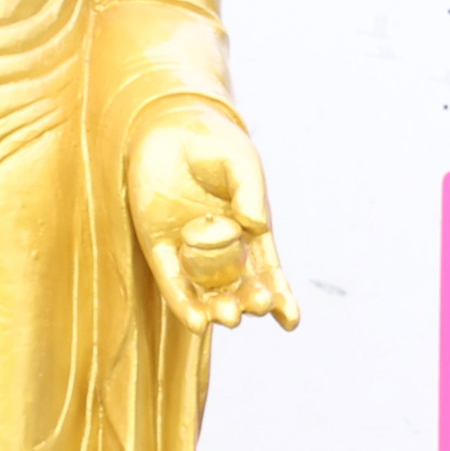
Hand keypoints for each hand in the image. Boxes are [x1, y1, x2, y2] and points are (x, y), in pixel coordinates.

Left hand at [126, 96, 298, 331]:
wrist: (169, 129)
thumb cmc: (213, 143)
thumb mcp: (240, 165)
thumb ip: (249, 193)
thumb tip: (255, 225)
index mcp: (250, 232)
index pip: (268, 273)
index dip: (280, 297)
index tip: (290, 320)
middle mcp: (222, 249)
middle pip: (239, 288)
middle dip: (249, 303)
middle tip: (252, 307)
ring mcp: (190, 251)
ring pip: (207, 292)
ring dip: (218, 309)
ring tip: (226, 317)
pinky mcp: (159, 247)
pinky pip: (172, 282)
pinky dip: (184, 303)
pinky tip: (196, 321)